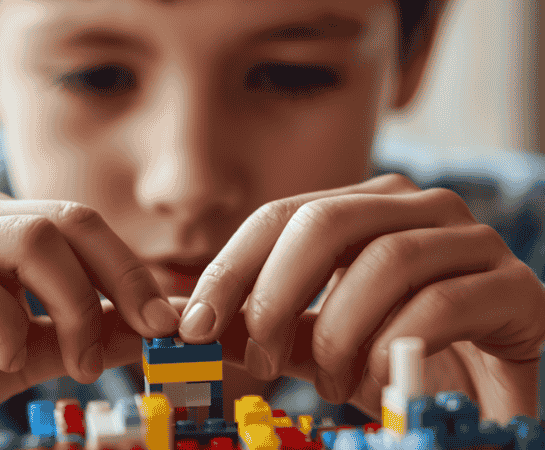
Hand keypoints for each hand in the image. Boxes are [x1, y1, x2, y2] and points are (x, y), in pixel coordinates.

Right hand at [0, 189, 178, 447]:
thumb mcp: (27, 352)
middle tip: (137, 339)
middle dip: (116, 284)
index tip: (164, 323)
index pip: (84, 224)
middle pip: (67, 222)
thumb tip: (155, 327)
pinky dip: (1, 325)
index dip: (134, 271)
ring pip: (28, 241)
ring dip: (70, 309)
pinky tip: (0, 358)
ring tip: (72, 363)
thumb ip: (85, 334)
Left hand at [178, 174, 544, 420]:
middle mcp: (417, 206)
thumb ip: (256, 324)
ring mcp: (471, 240)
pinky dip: (391, 349)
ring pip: (384, 261)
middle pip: (324, 224)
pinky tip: (376, 381)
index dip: (230, 271)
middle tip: (260, 362)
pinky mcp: (513, 288)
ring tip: (328, 382)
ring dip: (338, 333)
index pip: (279, 217)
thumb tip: (181, 321)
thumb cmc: (388, 351)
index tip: (193, 328)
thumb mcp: (311, 337)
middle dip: (276, 298)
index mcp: (362, 206)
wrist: (480, 387)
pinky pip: (441, 305)